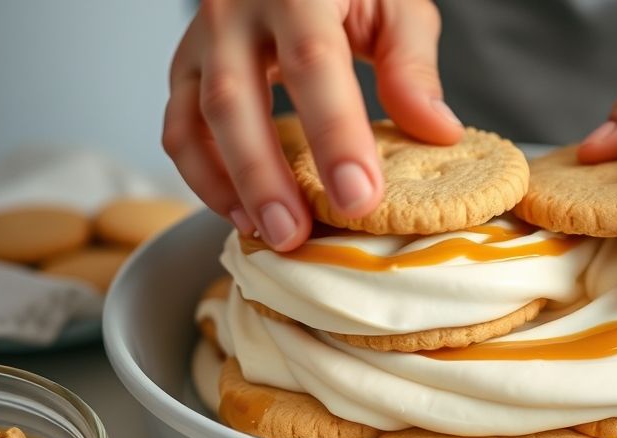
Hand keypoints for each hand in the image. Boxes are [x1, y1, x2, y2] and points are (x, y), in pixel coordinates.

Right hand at [163, 0, 462, 249]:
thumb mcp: (395, 3)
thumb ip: (412, 64)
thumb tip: (437, 133)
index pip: (312, 62)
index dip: (335, 134)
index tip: (359, 196)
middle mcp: (235, 11)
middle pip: (235, 99)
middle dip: (265, 176)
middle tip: (295, 235)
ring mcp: (202, 41)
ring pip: (196, 120)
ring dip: (229, 185)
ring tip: (270, 234)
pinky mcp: (186, 68)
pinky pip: (179, 130)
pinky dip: (203, 177)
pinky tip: (241, 212)